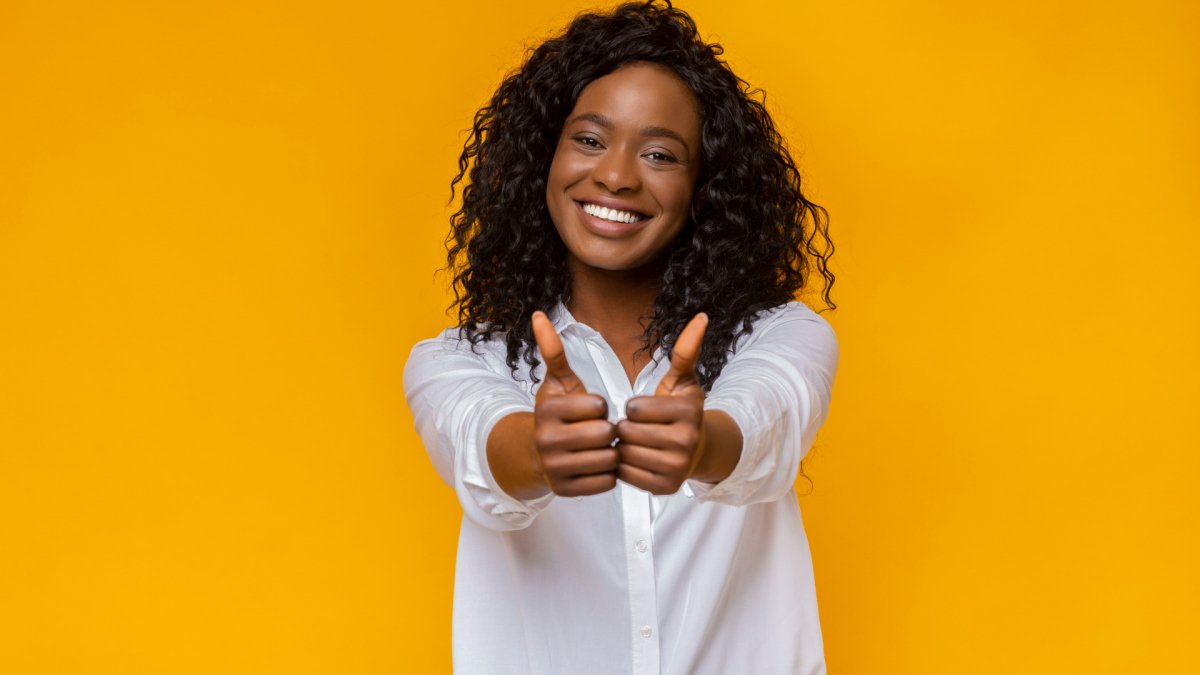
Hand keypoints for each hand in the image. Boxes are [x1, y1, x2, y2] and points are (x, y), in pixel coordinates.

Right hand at [530, 311, 618, 496]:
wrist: (538, 454)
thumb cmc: (558, 413)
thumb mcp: (558, 382)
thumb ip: (553, 351)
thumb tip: (539, 314)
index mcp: (548, 410)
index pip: (599, 406)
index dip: (601, 407)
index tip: (590, 410)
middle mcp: (547, 440)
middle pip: (605, 434)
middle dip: (608, 431)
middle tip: (597, 431)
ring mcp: (555, 468)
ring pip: (608, 460)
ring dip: (610, 453)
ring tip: (598, 448)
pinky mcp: (565, 491)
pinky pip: (607, 482)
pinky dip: (607, 475)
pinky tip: (595, 465)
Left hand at [616, 313, 709, 494]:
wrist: (698, 451)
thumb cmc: (682, 411)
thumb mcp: (682, 380)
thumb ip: (685, 350)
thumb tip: (701, 317)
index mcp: (688, 412)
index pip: (634, 408)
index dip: (632, 407)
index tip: (643, 409)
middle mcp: (686, 441)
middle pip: (627, 432)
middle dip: (626, 428)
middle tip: (638, 428)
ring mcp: (677, 467)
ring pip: (625, 454)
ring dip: (624, 447)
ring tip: (637, 442)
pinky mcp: (665, 487)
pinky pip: (625, 475)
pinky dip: (625, 467)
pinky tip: (638, 458)